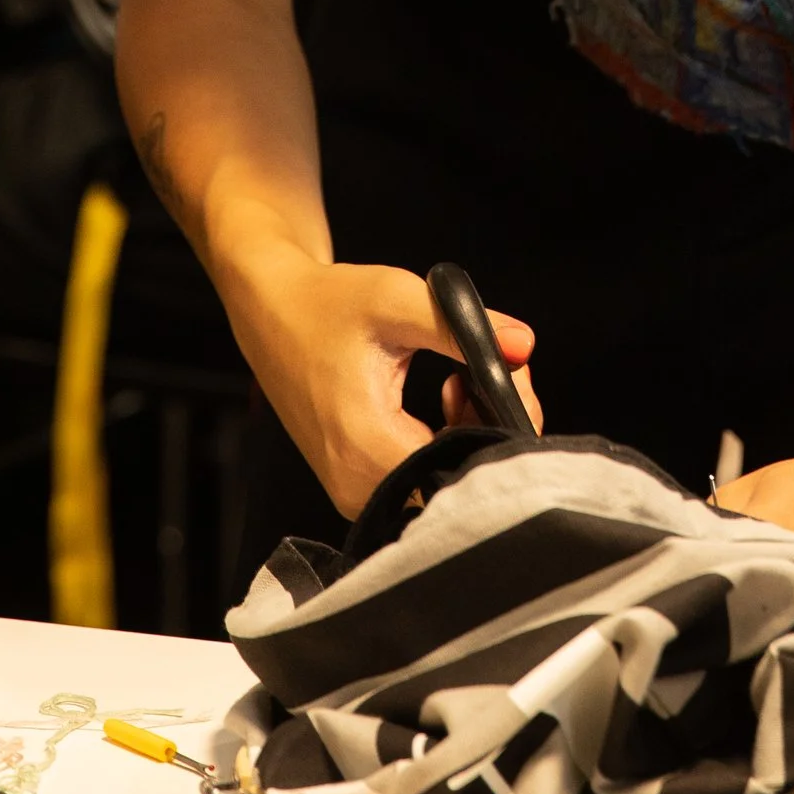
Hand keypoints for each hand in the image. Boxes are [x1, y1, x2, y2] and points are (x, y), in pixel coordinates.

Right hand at [234, 253, 539, 520]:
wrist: (271, 313)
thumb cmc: (327, 303)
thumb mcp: (395, 300)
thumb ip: (461, 325)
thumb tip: (522, 344)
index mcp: (367, 447)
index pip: (466, 467)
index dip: (502, 424)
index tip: (509, 375)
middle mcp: (359, 486)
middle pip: (461, 480)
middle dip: (494, 425)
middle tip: (494, 369)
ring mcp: (355, 492)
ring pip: (445, 482)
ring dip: (472, 432)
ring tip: (464, 377)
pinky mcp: (357, 485)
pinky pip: (424, 477)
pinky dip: (448, 441)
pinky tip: (447, 400)